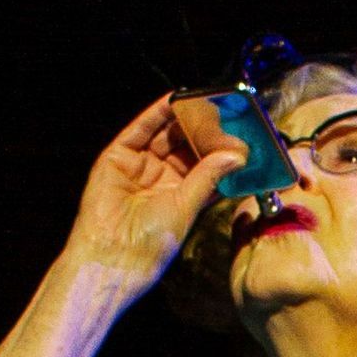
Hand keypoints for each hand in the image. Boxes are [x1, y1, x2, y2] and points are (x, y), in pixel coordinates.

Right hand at [61, 94, 243, 299]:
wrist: (114, 256)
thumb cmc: (151, 243)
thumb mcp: (186, 206)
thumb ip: (208, 177)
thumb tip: (235, 156)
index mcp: (182, 193)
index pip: (205, 164)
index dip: (221, 150)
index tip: (242, 135)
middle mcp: (162, 177)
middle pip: (186, 145)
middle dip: (205, 130)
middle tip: (226, 113)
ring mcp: (140, 166)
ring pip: (165, 134)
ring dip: (184, 118)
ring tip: (205, 103)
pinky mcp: (119, 157)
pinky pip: (140, 130)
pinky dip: (156, 114)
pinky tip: (174, 100)